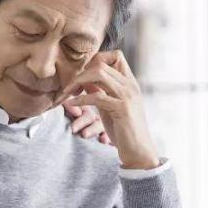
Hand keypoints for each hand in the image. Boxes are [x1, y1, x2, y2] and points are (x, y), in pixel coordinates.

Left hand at [62, 50, 158, 168]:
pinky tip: (72, 104)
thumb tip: (84, 80)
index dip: (97, 60)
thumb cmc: (125, 130)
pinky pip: (96, 96)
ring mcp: (127, 96)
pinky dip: (80, 98)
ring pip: (99, 73)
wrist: (139, 152)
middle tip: (69, 86)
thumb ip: (100, 91)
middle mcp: (130, 86)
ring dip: (78, 81)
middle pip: (102, 63)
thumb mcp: (110, 106)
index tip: (83, 74)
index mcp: (130, 83)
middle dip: (81, 72)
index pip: (116, 56)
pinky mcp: (122, 109)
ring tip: (68, 93)